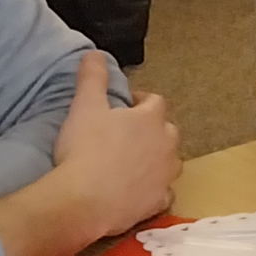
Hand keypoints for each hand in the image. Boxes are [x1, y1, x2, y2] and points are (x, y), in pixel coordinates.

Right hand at [42, 55, 180, 240]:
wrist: (84, 200)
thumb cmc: (85, 149)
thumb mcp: (84, 105)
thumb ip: (92, 76)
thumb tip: (95, 54)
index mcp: (151, 118)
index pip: (156, 101)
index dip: (140, 101)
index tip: (125, 105)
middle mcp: (166, 145)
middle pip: (167, 131)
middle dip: (152, 129)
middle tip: (127, 134)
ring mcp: (165, 175)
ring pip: (170, 161)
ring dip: (156, 158)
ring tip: (133, 161)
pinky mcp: (158, 201)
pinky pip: (164, 193)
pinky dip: (155, 189)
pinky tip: (139, 191)